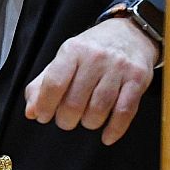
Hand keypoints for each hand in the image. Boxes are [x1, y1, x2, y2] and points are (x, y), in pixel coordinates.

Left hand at [24, 16, 157, 145]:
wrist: (130, 33)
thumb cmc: (91, 50)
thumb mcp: (64, 59)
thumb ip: (43, 85)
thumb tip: (31, 112)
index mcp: (73, 50)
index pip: (54, 83)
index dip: (45, 105)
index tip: (43, 116)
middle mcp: (96, 58)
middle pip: (75, 101)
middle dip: (66, 119)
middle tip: (65, 121)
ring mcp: (119, 68)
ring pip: (99, 109)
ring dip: (89, 123)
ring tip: (85, 121)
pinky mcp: (138, 80)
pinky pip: (125, 111)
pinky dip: (114, 129)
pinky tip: (106, 136)